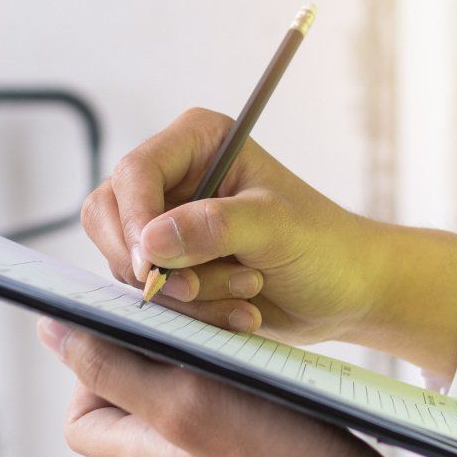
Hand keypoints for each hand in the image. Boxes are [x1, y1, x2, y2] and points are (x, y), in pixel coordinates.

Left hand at [39, 318, 397, 456]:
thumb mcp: (181, 402)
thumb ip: (112, 369)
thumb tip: (51, 334)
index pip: (81, 412)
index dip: (92, 365)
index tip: (132, 331)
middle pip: (131, 400)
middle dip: (153, 353)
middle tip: (190, 328)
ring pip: (183, 401)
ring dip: (200, 363)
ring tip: (232, 343)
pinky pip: (226, 412)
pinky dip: (236, 381)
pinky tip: (267, 370)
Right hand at [83, 108, 456, 375]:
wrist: (347, 292)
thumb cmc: (325, 247)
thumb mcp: (278, 230)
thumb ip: (215, 228)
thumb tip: (149, 242)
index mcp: (198, 142)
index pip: (135, 172)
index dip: (134, 221)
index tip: (150, 268)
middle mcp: (175, 178)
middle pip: (109, 216)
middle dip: (152, 265)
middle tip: (197, 289)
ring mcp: (167, 225)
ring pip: (125, 264)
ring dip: (182, 295)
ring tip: (245, 293)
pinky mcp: (170, 268)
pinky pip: (146, 296)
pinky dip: (188, 314)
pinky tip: (237, 313)